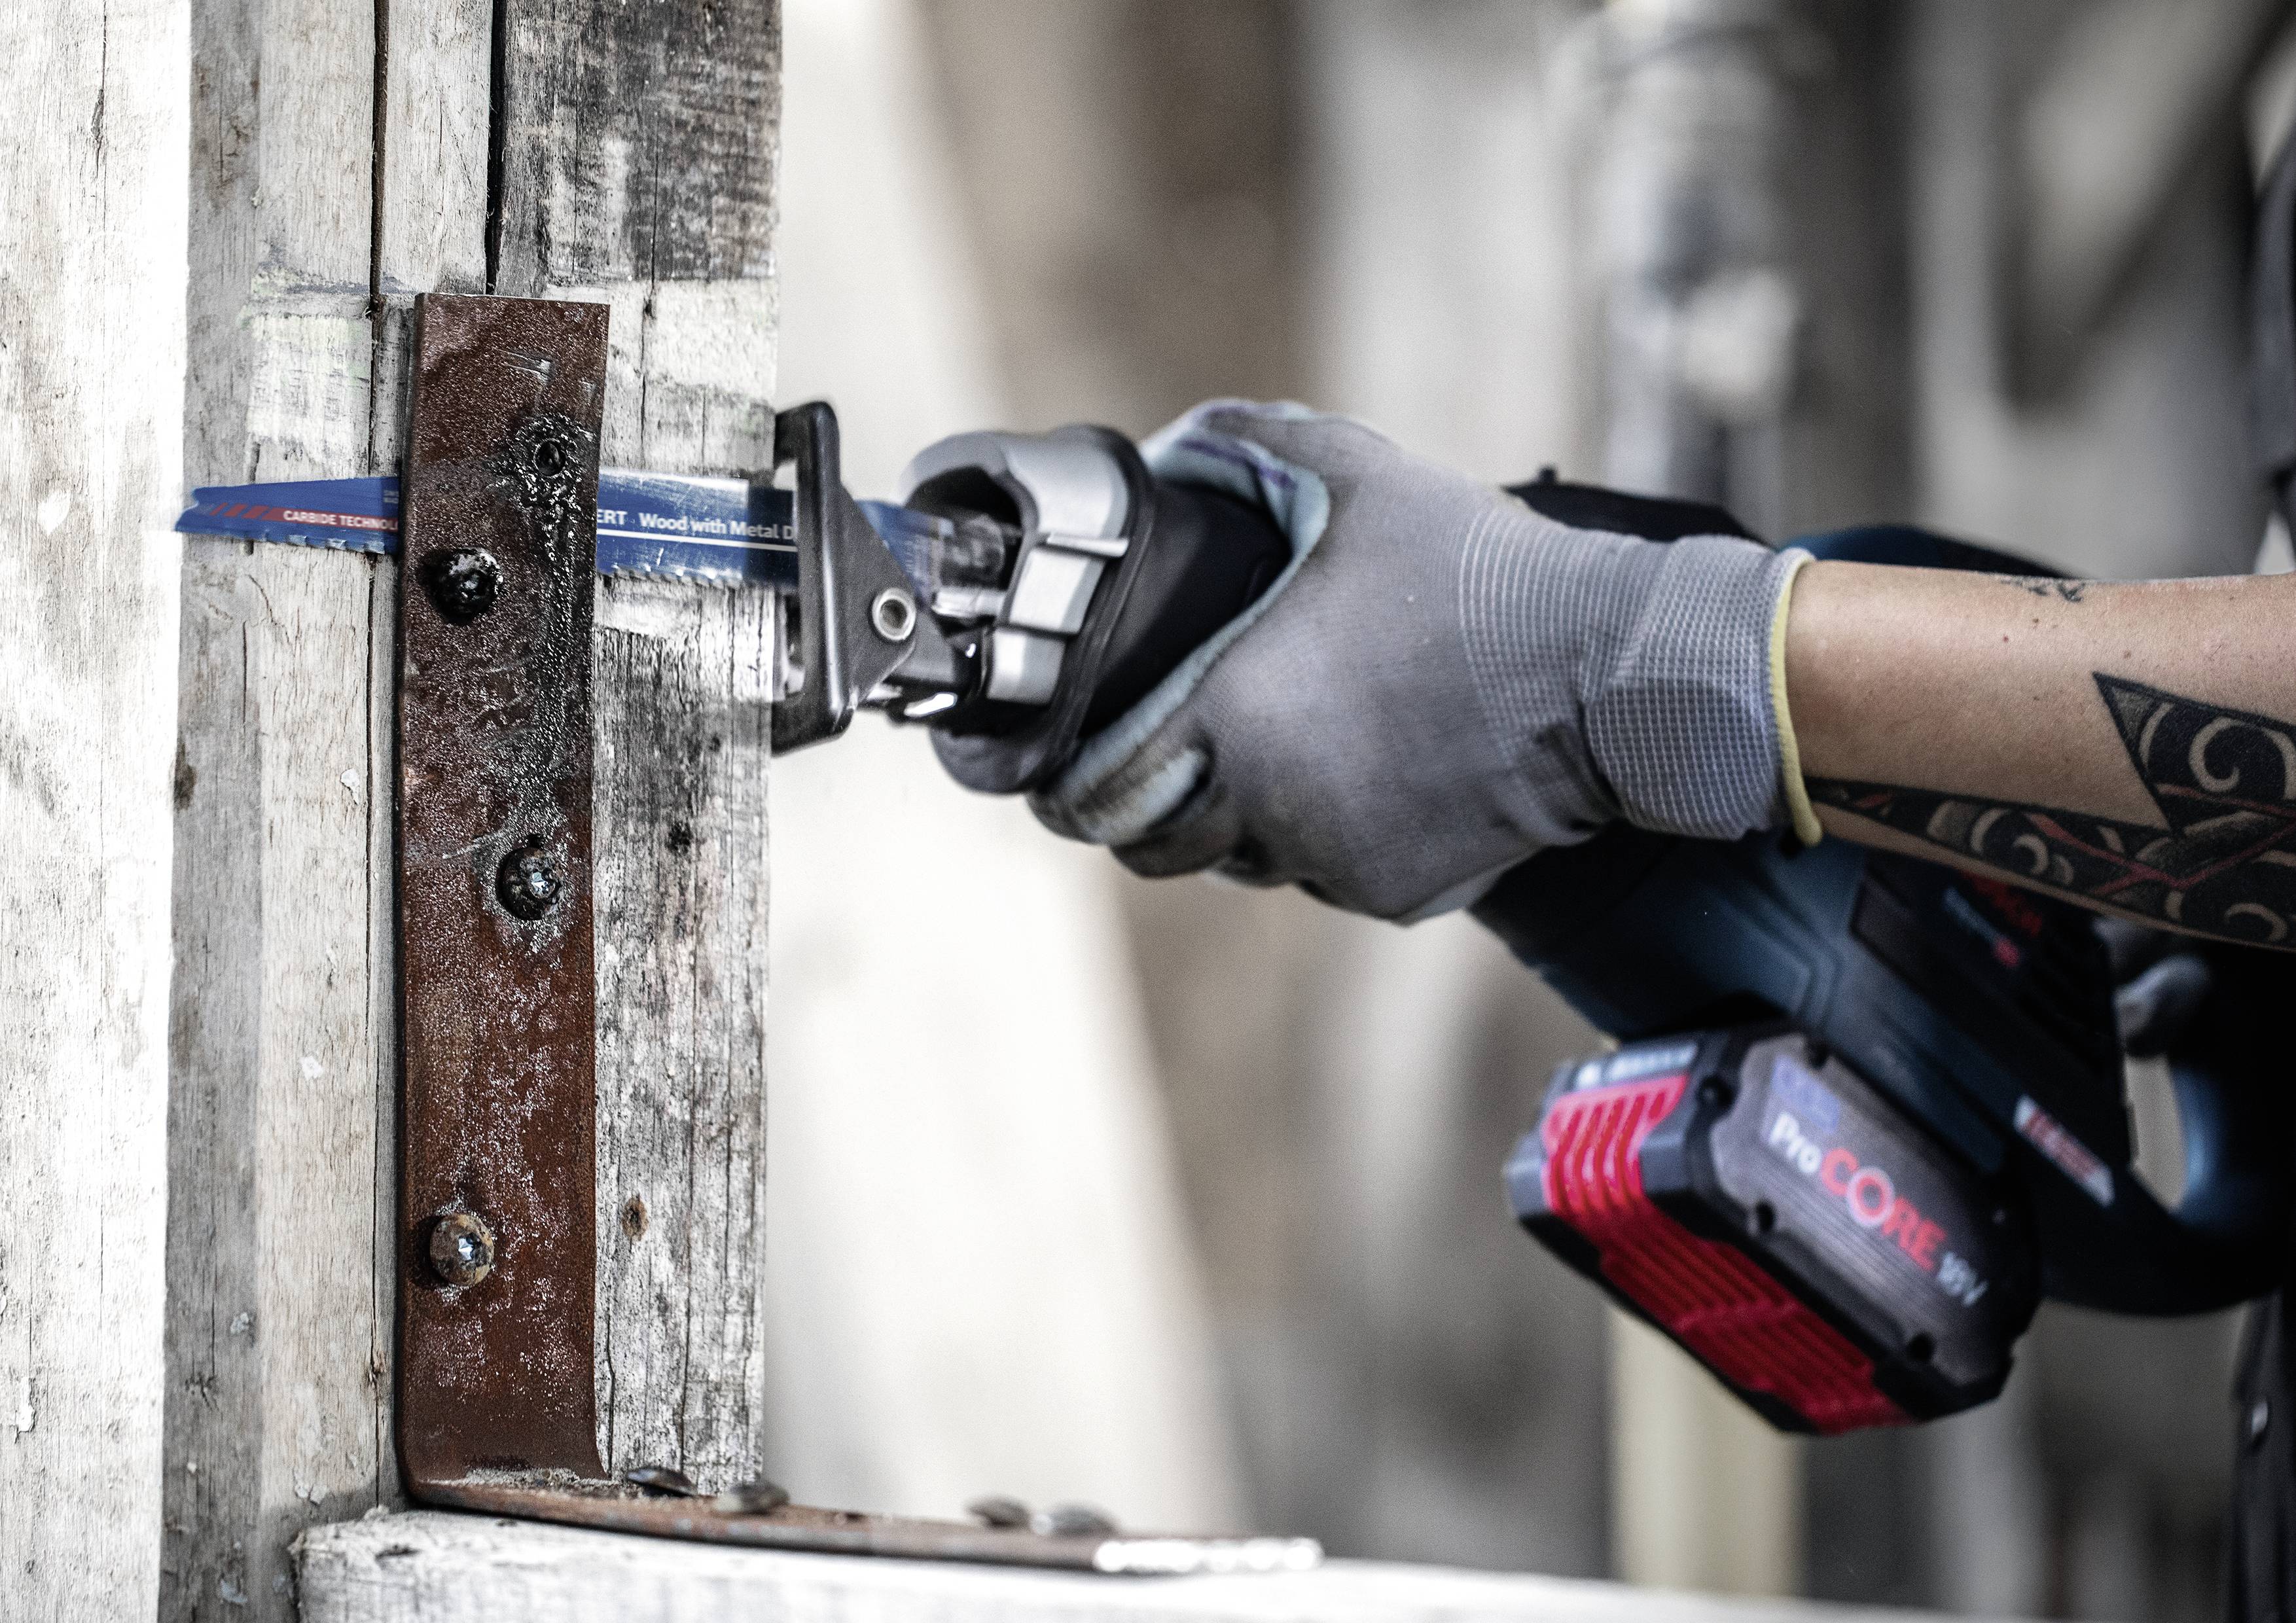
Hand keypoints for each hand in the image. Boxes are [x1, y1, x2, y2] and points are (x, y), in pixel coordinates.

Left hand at [1027, 401, 1806, 919]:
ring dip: (1242, 824)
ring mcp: (1336, 865)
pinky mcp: (1399, 898)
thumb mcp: (1356, 474)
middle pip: (1160, 847)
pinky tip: (1371, 777)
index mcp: (1235, 719)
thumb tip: (1173, 446)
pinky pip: (1328, 881)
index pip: (1099, 793)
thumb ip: (1246, 445)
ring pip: (1246, 865)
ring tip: (1286, 751)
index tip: (1065, 774)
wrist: (1612, 676)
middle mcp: (1272, 811)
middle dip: (1152, 810)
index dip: (1071, 787)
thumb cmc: (1480, 574)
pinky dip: (1328, 843)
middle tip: (1169, 762)